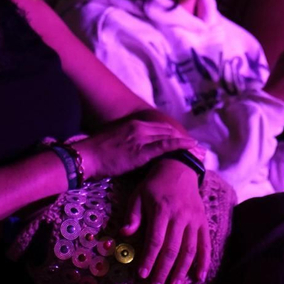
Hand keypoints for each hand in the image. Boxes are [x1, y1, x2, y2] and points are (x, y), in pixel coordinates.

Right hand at [75, 117, 195, 178]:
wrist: (84, 157)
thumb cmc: (94, 155)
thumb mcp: (112, 144)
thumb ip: (126, 144)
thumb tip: (131, 153)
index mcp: (132, 126)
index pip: (158, 128)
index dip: (173, 134)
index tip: (184, 141)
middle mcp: (139, 128)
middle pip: (167, 131)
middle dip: (183, 139)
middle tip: (197, 147)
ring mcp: (141, 138)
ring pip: (170, 137)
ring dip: (186, 143)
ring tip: (199, 151)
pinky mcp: (141, 150)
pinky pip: (166, 146)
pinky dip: (180, 146)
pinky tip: (191, 148)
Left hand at [119, 159, 209, 283]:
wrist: (179, 168)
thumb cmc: (154, 184)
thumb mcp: (138, 195)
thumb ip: (132, 215)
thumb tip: (124, 234)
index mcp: (162, 210)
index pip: (156, 240)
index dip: (149, 259)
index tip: (142, 275)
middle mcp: (180, 216)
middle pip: (173, 249)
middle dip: (163, 271)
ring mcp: (194, 219)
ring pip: (190, 250)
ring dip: (182, 271)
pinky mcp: (203, 221)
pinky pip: (205, 244)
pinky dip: (204, 261)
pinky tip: (199, 277)